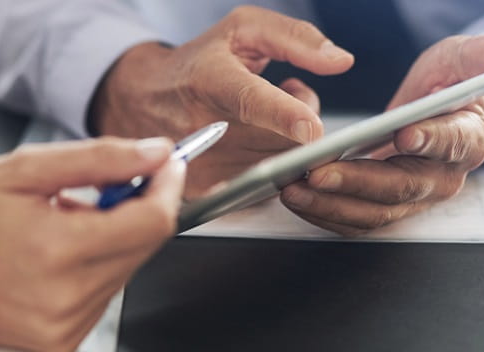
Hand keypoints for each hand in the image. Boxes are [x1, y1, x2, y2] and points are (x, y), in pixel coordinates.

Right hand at [0, 138, 183, 351]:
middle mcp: (65, 298)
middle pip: (145, 247)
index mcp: (57, 251)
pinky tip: (56, 255)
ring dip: (112, 239)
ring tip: (60, 225)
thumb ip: (100, 159)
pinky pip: (104, 296)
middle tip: (99, 187)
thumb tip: (155, 152)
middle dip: (136, 209)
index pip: (152, 223)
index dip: (167, 187)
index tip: (166, 164)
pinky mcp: (59, 344)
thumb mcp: (25, 169)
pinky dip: (94, 268)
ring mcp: (63, 328)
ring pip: (127, 271)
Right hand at [92, 5, 352, 197]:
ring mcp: (200, 163)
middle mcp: (202, 125)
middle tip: (291, 98)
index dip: (284, 114)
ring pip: (276, 167)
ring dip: (288, 145)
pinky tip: (256, 147)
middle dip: (302, 122)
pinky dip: (271, 169)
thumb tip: (341, 61)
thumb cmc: (200, 62)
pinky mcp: (201, 190)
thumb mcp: (243, 29)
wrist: (142, 99)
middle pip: (277, 141)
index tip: (312, 129)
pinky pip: (260, 188)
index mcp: (211, 78)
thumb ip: (296, 39)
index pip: (250, 98)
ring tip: (267, 119)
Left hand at [280, 34, 483, 234]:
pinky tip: (294, 196)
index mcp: (469, 139)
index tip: (404, 133)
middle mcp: (444, 177)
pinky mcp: (387, 207)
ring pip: (375, 212)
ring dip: (332, 204)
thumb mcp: (463, 59)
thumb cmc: (449, 84)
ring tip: (294, 187)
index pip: (454, 142)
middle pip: (403, 186)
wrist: (438, 112)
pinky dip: (324, 212)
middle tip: (317, 172)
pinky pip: (356, 219)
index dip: (431, 139)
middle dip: (357, 182)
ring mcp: (414, 197)